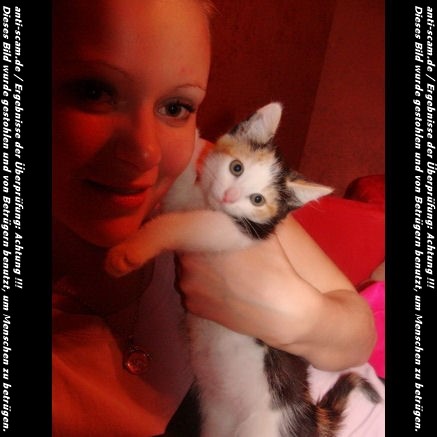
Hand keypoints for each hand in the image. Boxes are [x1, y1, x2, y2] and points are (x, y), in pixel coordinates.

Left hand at [177, 215, 375, 370]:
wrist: (281, 311)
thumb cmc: (273, 267)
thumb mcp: (260, 231)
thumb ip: (240, 217)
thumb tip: (234, 205)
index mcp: (199, 240)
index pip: (187, 227)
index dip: (199, 228)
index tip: (211, 231)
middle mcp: (185, 264)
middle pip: (186, 249)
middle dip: (200, 249)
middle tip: (221, 252)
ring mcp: (188, 288)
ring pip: (188, 271)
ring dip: (200, 269)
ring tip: (225, 273)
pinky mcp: (193, 308)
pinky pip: (191, 291)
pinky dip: (202, 289)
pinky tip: (223, 289)